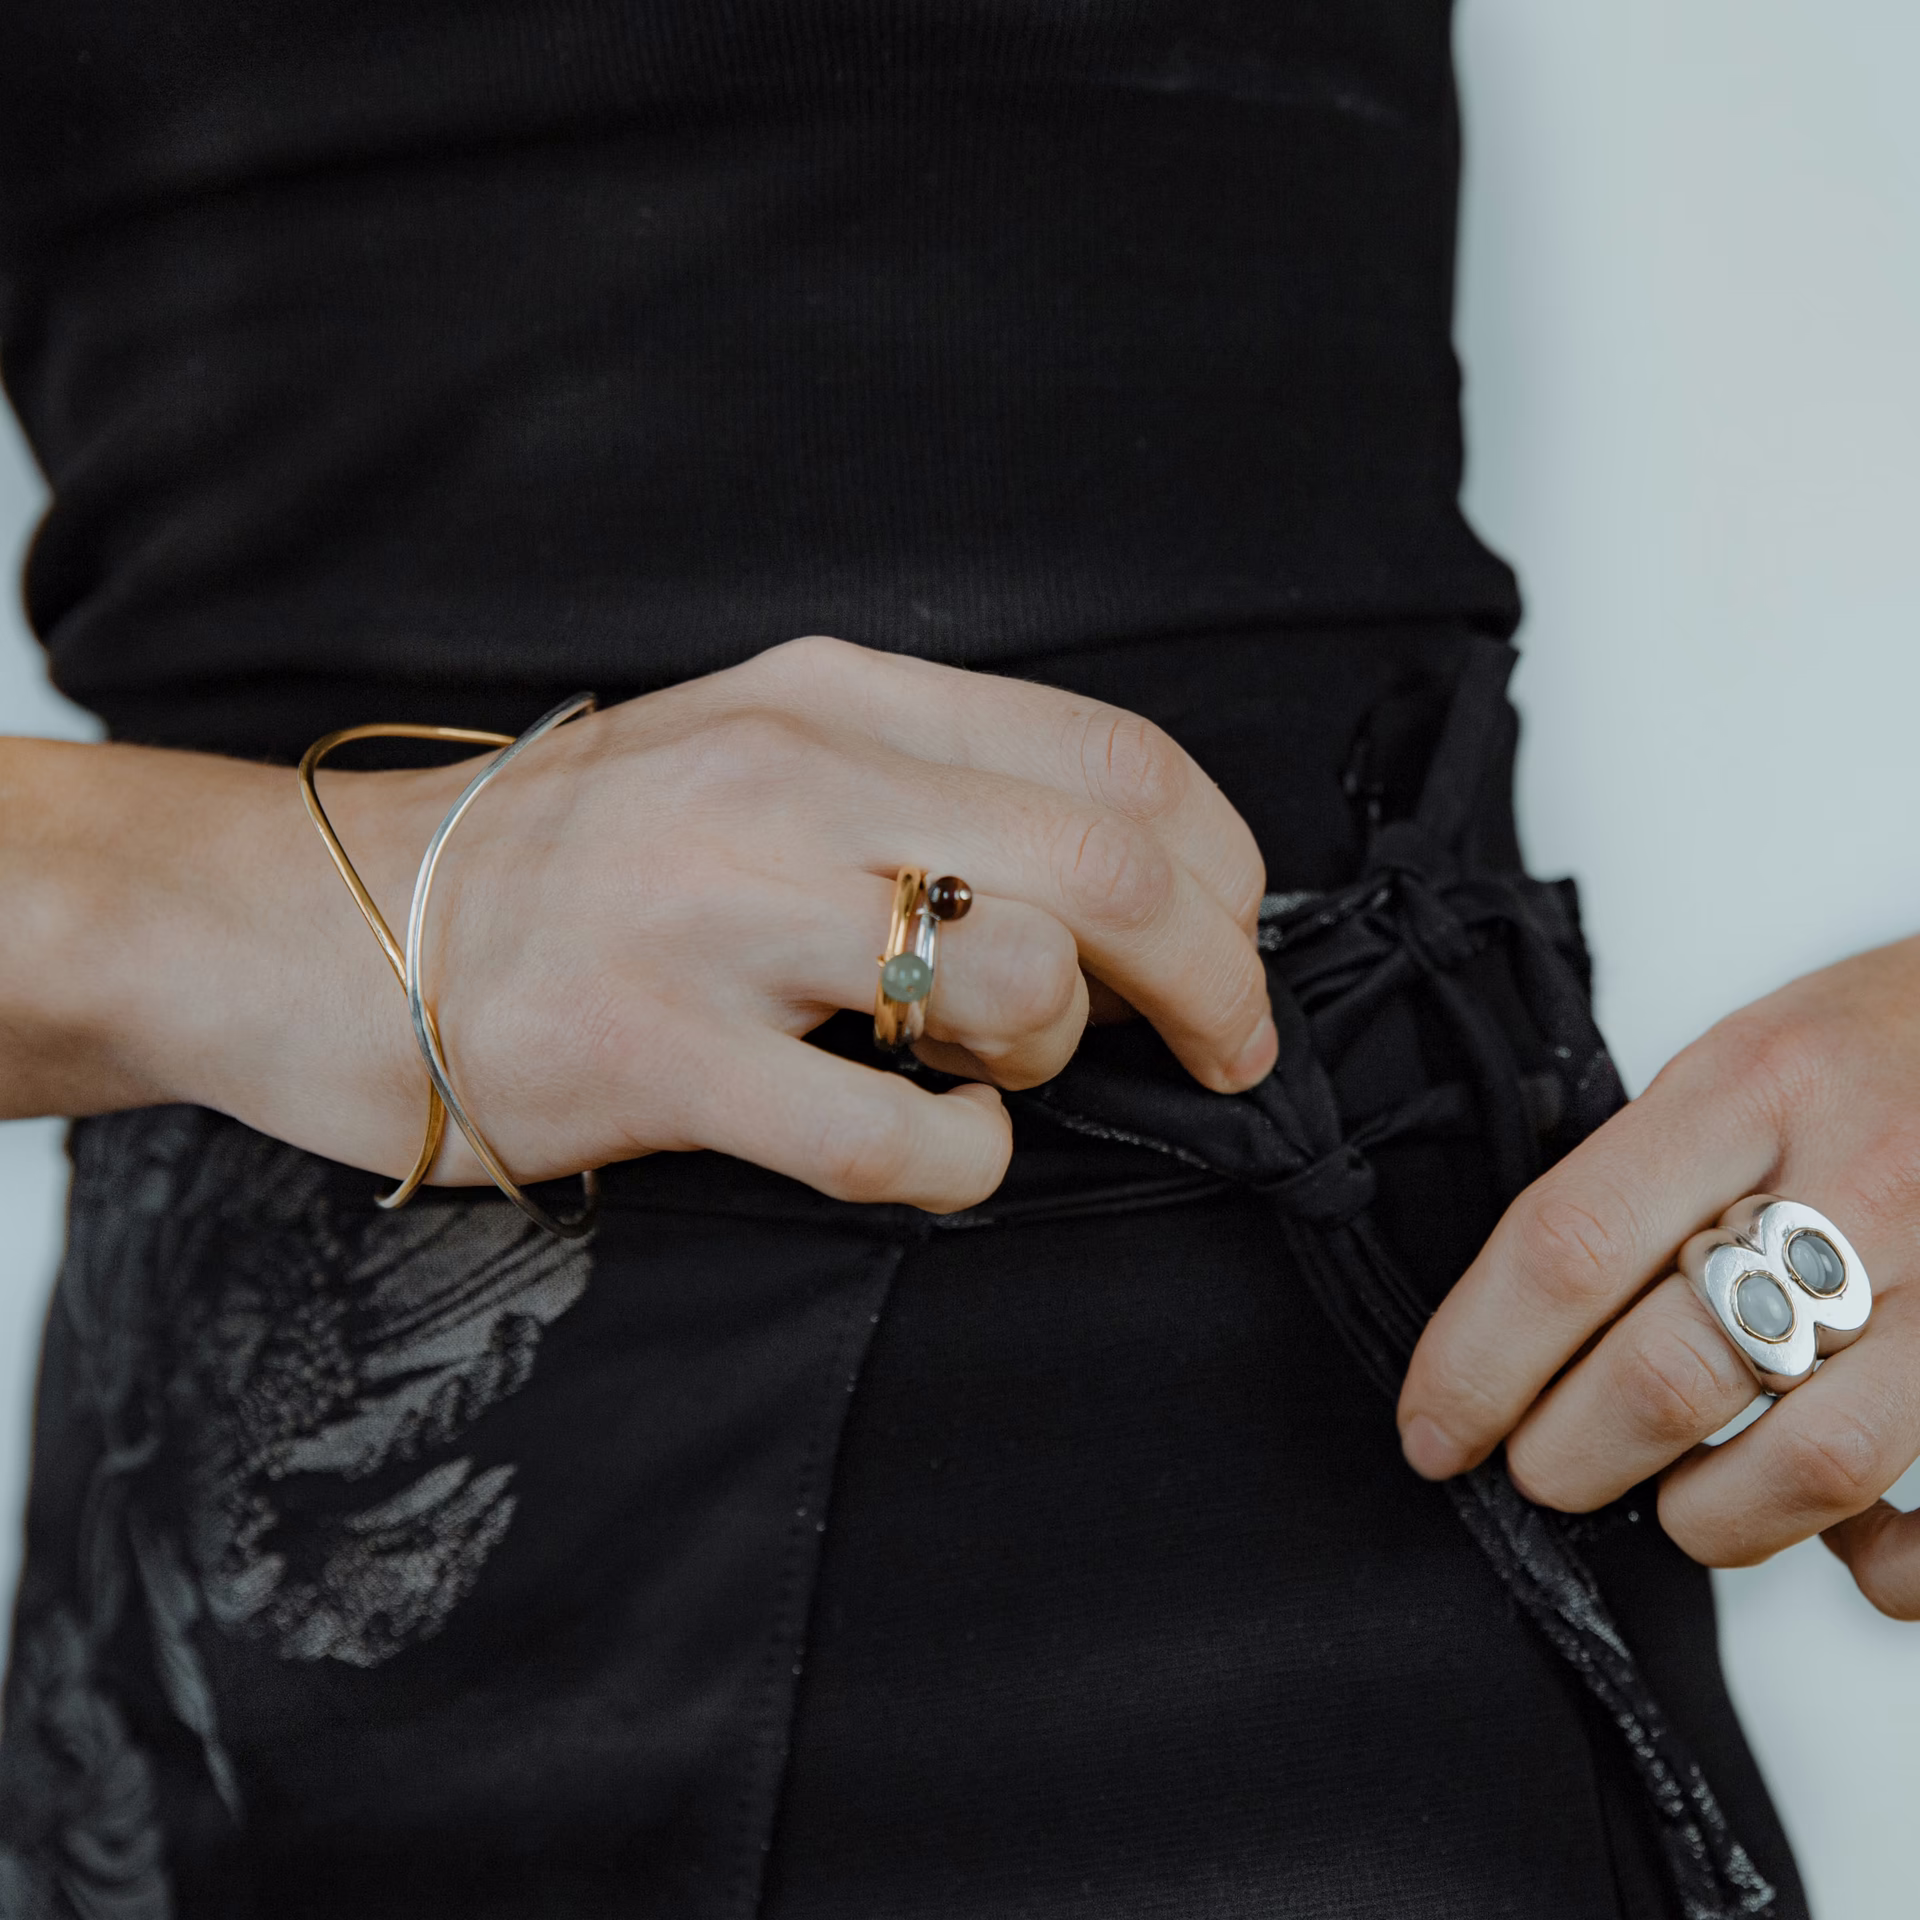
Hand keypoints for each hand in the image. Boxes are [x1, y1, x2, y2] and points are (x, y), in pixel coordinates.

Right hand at [1, 637, 1272, 1213]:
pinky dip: (963, 1170)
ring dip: (1058, 1059)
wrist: (319, 915)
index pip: (1117, 755)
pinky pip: (888, 1138)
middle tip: (1227, 1050)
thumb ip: (919, 784)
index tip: (1235, 949)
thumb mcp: (749, 750)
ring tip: (997, 1076)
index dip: (1225, 868)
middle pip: (1108, 865)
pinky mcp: (651, 1054)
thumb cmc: (569, 854)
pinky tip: (934, 1155)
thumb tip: (1114, 876)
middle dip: (1219, 978)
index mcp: (834, 697)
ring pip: (1014, 986)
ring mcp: (715, 915)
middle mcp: (788, 780)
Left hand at [1396, 936, 1919, 1618]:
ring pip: (1810, 1462)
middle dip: (1566, 1456)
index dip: (1477, 1363)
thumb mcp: (1737, 1059)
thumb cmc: (1873, 1046)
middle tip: (1539, 1465)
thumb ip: (1641, 1178)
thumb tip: (1519, 1330)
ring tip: (1673, 1496)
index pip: (1569, 1246)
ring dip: (1706, 1515)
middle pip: (1668, 1370)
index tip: (1432, 1429)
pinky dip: (1884, 1565)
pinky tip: (1843, 1544)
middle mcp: (1857, 1178)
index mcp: (1749, 1088)